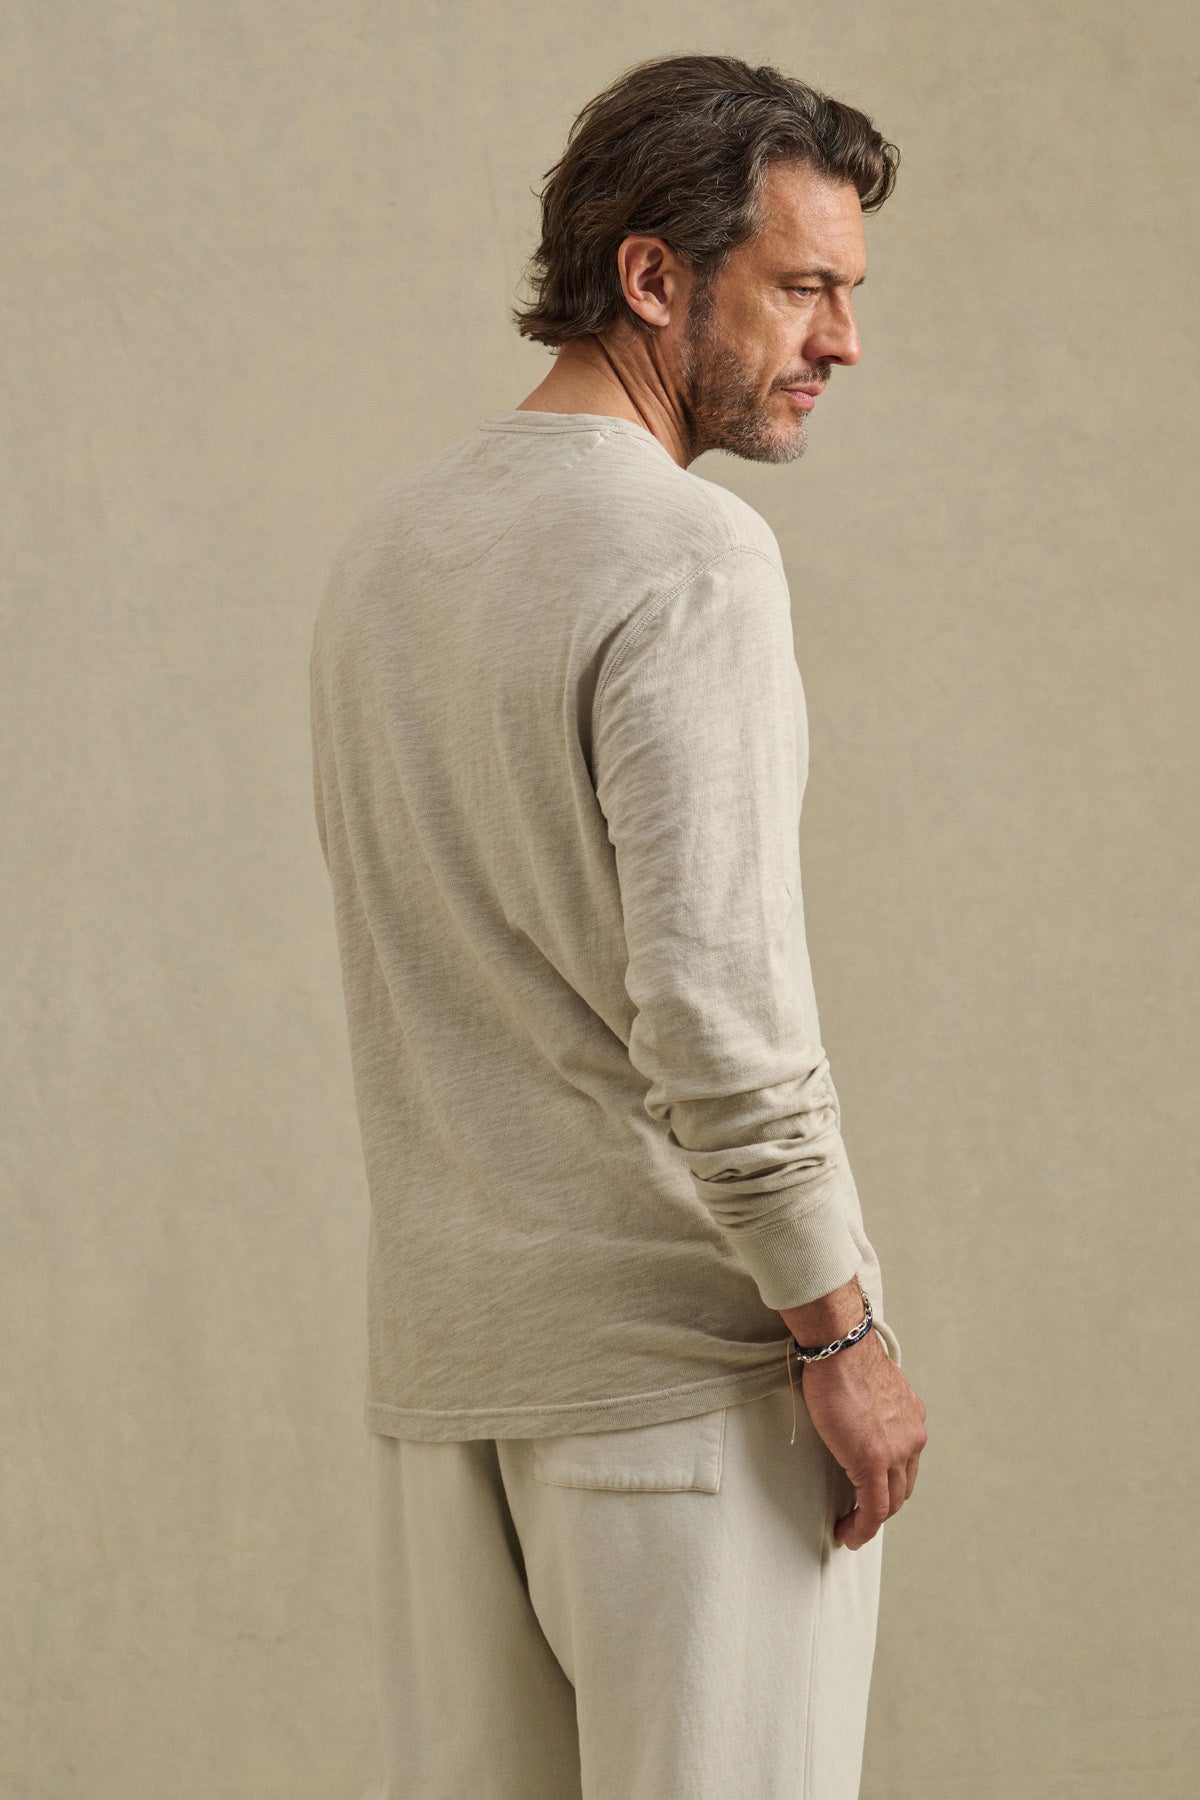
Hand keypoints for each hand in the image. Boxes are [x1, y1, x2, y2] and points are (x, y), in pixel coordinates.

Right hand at [799, 1329, 926, 1548]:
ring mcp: (896, 1452)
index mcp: (912, 1419)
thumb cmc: (845, 1357)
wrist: (840, 1347)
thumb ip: (873, 1411)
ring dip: (871, 1521)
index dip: (890, 1484)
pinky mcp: (872, 1463)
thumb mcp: (871, 1388)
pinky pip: (873, 1509)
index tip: (872, 1493)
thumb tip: (857, 1423)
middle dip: (882, 1505)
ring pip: (890, 1502)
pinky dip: (862, 1527)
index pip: (906, 1463)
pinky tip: (849, 1533)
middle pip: (902, 1487)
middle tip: (859, 1516)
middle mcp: (912, 1437)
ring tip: (851, 1529)